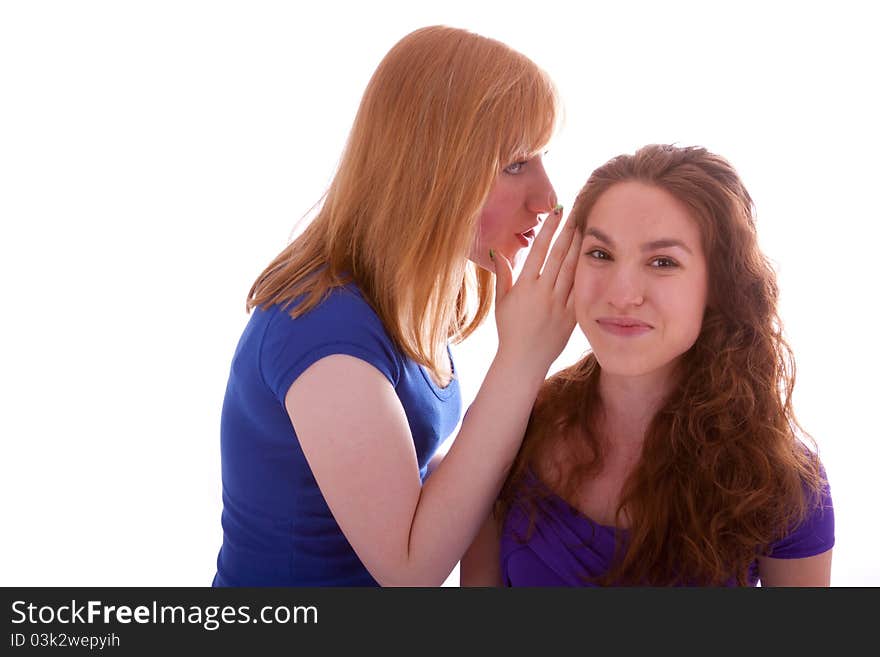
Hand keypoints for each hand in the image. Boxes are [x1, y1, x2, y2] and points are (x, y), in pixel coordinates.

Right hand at [490, 205, 580, 375]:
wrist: (524, 360)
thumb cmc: (510, 331)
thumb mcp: (501, 302)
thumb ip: (503, 275)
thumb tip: (497, 251)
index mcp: (525, 287)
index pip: (538, 251)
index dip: (548, 229)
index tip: (556, 211)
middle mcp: (542, 293)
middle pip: (558, 256)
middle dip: (568, 232)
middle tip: (577, 212)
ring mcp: (558, 305)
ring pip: (571, 270)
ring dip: (579, 248)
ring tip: (586, 229)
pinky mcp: (571, 316)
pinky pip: (580, 291)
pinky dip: (586, 274)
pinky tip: (592, 259)